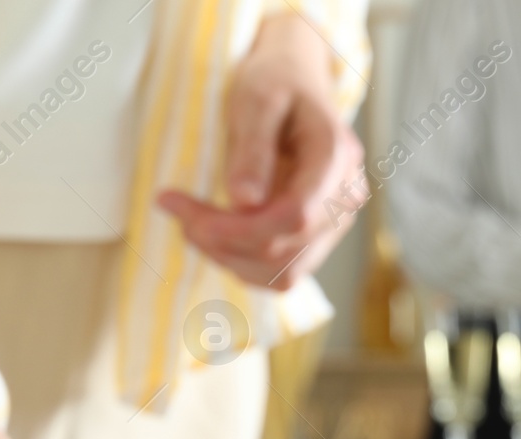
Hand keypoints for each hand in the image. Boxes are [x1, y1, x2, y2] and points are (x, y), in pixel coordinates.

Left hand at [157, 13, 364, 289]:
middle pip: (284, 249)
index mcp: (336, 157)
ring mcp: (335, 224)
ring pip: (281, 272)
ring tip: (190, 222)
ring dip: (227, 257)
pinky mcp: (316, 239)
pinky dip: (240, 261)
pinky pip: (279, 274)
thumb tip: (243, 203)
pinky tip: (214, 233)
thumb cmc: (275, 83)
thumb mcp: (256, 99)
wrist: (295, 85)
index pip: (296, 215)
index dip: (236, 227)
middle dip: (221, 241)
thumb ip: (252, 147)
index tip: (182, 207)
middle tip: (175, 208)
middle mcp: (345, 198)